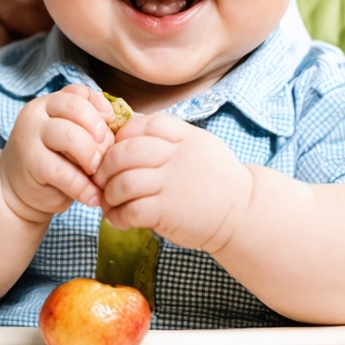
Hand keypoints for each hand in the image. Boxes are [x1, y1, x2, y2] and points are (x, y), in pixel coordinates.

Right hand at [0, 85, 115, 220]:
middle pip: (75, 109)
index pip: (78, 93)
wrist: (16, 191)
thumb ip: (90, 129)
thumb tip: (123, 128)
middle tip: (107, 155)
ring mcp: (30, 137)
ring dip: (91, 157)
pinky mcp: (30, 164)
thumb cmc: (54, 162)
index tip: (111, 126)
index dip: (100, 107)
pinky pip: (63, 172)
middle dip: (99, 132)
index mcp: (49, 103)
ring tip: (100, 176)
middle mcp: (36, 114)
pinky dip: (83, 187)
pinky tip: (93, 197)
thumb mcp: (71, 139)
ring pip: (69, 135)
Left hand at [93, 113, 253, 252]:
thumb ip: (169, 138)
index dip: (120, 138)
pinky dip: (117, 216)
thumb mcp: (199, 145)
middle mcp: (177, 156)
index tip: (115, 152)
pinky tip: (119, 219)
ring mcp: (172, 183)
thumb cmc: (215, 180)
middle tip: (101, 179)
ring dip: (108, 194)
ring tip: (109, 202)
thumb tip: (126, 134)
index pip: (141, 126)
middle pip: (124, 152)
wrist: (243, 213)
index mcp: (184, 136)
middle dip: (105, 167)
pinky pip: (130, 211)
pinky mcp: (167, 212)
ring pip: (122, 182)